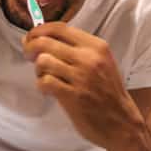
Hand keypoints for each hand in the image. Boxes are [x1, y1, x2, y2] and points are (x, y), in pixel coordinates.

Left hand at [22, 22, 150, 150]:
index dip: (38, 30)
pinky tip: (48, 90)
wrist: (122, 122)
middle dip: (30, 48)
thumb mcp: (99, 62)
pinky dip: (41, 85)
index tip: (30, 37)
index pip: (59, 28)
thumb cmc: (107, 91)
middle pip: (46, 42)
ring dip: (37, 69)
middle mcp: (88, 58)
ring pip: (43, 61)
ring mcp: (80, 77)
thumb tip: (36, 38)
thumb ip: (73, 49)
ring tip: (44, 77)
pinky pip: (44, 81)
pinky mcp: (72, 95)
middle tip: (28, 56)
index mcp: (96, 46)